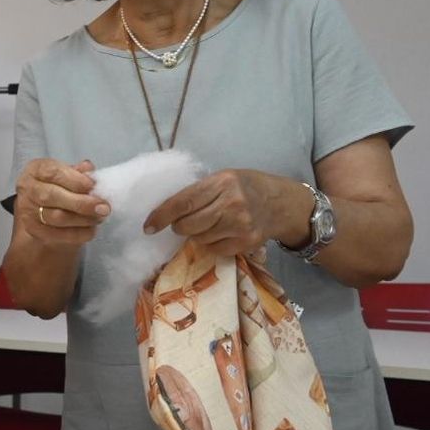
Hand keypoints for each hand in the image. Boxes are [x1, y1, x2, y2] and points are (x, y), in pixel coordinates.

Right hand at [16, 158, 109, 246]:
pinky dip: (79, 233)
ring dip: (83, 219)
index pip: (53, 173)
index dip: (75, 180)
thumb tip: (89, 169)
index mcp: (36, 169)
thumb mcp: (69, 174)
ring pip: (57, 217)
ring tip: (100, 217)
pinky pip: (59, 235)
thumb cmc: (60, 186)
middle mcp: (27, 189)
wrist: (44, 209)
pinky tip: (91, 229)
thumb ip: (79, 172)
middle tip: (104, 207)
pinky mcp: (34, 230)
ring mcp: (28, 211)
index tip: (93, 186)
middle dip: (81, 203)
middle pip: (52, 196)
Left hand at [143, 168, 296, 256]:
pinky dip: (212, 244)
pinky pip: (214, 250)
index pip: (183, 202)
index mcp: (222, 182)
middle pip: (187, 225)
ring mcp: (240, 225)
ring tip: (211, 224)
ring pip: (199, 239)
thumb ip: (199, 192)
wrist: (281, 203)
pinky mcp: (246, 243)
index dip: (162, 215)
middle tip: (185, 222)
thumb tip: (166, 212)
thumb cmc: (246, 187)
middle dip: (179, 227)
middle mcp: (231, 204)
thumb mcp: (224, 179)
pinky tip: (223, 233)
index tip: (148, 226)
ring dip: (197, 235)